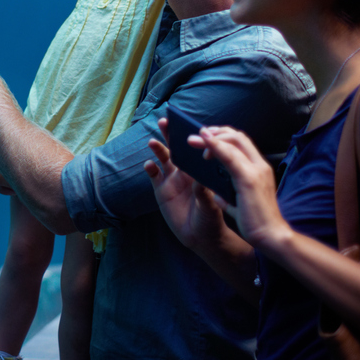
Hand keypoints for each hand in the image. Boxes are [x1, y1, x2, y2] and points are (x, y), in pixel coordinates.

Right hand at [144, 118, 227, 251]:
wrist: (201, 237)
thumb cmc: (211, 218)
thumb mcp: (210, 206)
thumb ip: (203, 193)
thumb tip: (198, 179)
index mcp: (200, 170)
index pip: (194, 149)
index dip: (190, 136)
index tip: (186, 126)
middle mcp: (185, 171)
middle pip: (176, 147)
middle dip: (170, 134)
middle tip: (165, 121)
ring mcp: (172, 179)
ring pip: (163, 158)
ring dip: (158, 148)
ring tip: (153, 142)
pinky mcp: (161, 190)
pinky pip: (154, 175)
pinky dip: (150, 168)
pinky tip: (149, 165)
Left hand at [196, 126, 292, 251]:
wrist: (271, 237)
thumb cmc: (257, 223)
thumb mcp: (240, 204)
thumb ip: (228, 196)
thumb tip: (216, 195)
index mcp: (258, 170)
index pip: (241, 143)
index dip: (223, 136)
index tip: (206, 138)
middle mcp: (259, 166)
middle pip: (238, 136)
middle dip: (215, 132)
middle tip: (196, 136)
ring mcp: (256, 171)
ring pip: (233, 142)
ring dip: (210, 138)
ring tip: (192, 139)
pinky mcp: (249, 179)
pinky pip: (230, 156)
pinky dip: (216, 146)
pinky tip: (204, 142)